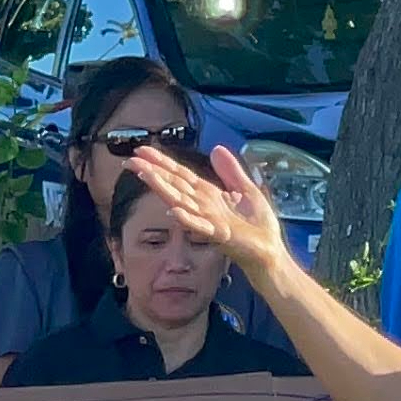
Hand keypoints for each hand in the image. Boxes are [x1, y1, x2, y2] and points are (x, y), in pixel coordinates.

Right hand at [131, 145, 291, 275]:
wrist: (270, 251)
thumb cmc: (258, 226)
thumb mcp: (246, 190)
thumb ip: (230, 171)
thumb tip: (216, 149)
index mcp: (208, 195)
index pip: (181, 175)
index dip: (162, 162)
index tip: (142, 150)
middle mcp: (203, 207)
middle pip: (174, 185)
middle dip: (153, 172)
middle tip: (130, 160)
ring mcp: (209, 221)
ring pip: (181, 202)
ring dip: (163, 189)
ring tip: (145, 175)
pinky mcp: (221, 235)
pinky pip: (201, 226)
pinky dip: (187, 219)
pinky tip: (173, 211)